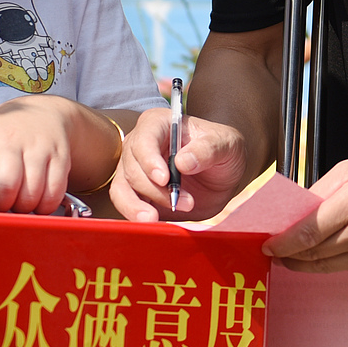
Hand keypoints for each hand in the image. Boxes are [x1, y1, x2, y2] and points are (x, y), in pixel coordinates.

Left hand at [0, 96, 113, 213]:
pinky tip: (36, 201)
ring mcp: (38, 147)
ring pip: (31, 193)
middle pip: (7, 186)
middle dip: (1, 206)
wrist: (39, 113)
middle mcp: (11, 139)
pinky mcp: (60, 156)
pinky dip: (44, 206)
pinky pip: (54, 193)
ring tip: (16, 201)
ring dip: (23, 208)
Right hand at [112, 107, 251, 221]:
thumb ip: (208, 149)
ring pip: (122, 187)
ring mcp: (135, 168)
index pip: (144, 139)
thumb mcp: (226, 143)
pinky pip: (125, 204)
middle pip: (132, 167)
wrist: (222, 173)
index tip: (164, 179)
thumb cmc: (222, 149)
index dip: (150, 160)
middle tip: (186, 202)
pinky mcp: (136, 192)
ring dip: (137, 206)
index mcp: (159, 124)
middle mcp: (141, 144)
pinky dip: (134, 214)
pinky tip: (151, 222)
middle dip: (156, 190)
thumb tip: (183, 162)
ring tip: (154, 219)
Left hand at [261, 152, 347, 275]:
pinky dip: (334, 260)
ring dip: (306, 262)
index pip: (307, 233)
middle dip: (289, 254)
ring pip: (327, 266)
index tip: (267, 245)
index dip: (282, 243)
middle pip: (313, 254)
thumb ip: (321, 192)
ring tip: (293, 254)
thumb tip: (292, 214)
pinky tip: (332, 248)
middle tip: (274, 251)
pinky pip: (347, 267)